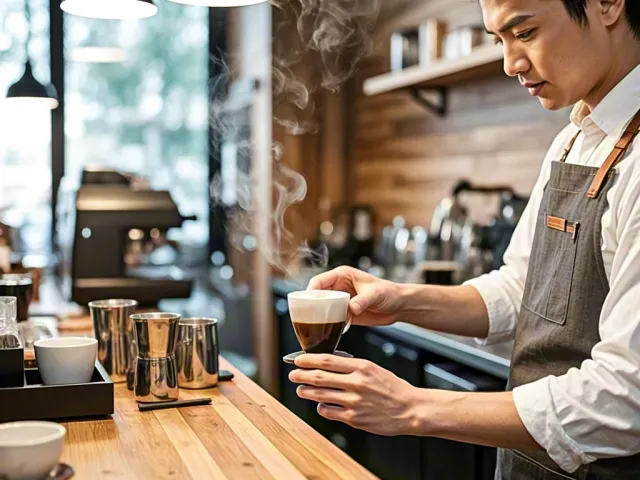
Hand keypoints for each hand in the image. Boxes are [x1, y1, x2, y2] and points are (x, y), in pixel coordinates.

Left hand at [288, 354, 422, 435]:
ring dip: (306, 392)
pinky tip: (321, 405)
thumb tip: (328, 364)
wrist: (410, 409)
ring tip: (301, 390)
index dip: (308, 360)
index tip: (298, 360)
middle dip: (301, 375)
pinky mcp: (354, 419)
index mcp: (361, 367)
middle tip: (293, 374)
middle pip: (319, 377)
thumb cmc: (392, 388)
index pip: (327, 360)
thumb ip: (352, 366)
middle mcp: (357, 383)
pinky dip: (321, 407)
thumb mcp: (373, 368)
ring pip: (321, 395)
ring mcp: (354, 402)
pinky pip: (329, 412)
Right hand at [307, 266, 402, 325]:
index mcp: (342, 275)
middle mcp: (338, 286)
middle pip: (316, 295)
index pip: (319, 281)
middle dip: (310, 306)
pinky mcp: (344, 313)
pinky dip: (327, 324)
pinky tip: (325, 331)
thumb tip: (350, 308)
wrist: (399, 306)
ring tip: (313, 327)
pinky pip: (330, 318)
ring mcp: (341, 300)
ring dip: (317, 316)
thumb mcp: (375, 294)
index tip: (306, 303)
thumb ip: (362, 301)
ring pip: (321, 307)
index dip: (310, 291)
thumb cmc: (390, 292)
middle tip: (306, 318)